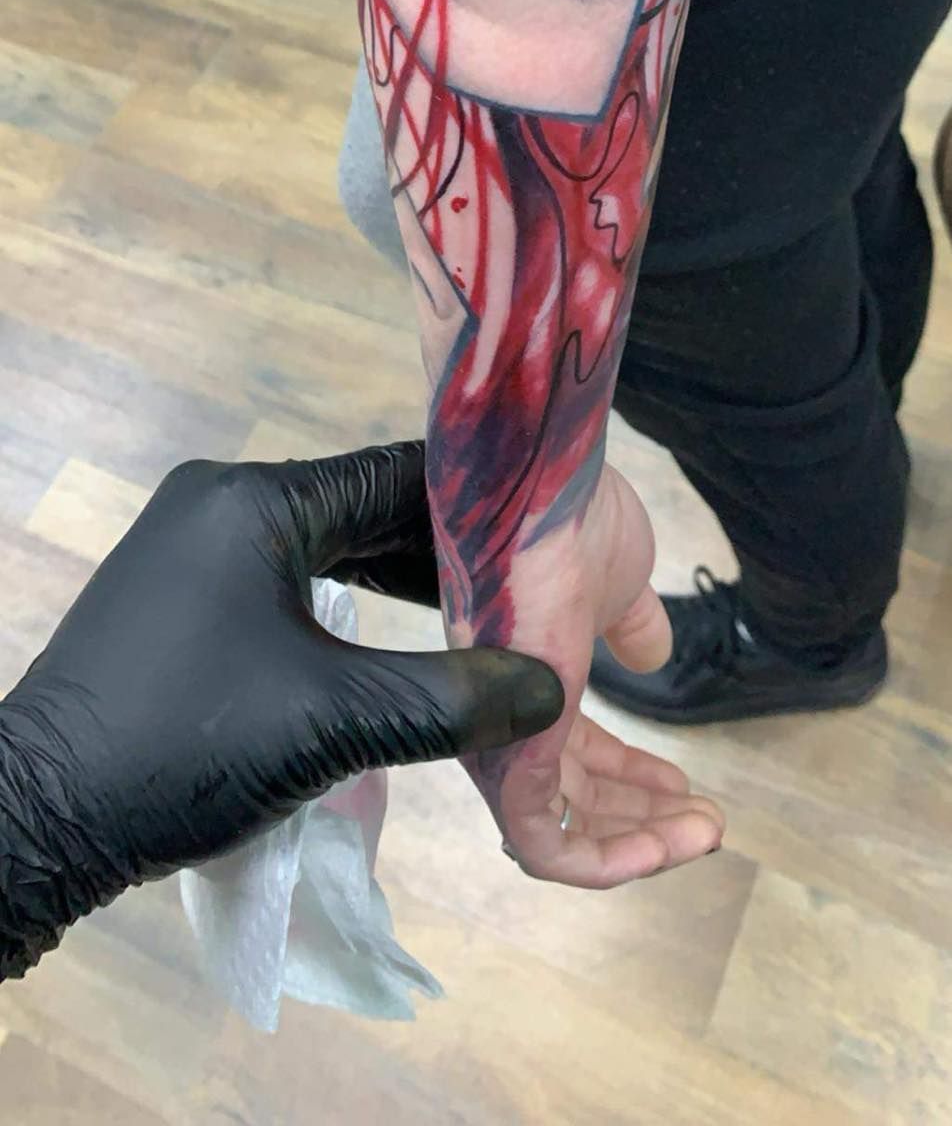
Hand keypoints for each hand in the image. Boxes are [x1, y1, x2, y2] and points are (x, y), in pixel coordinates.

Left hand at [0, 442, 561, 978]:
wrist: (37, 820)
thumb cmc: (184, 749)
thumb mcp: (333, 724)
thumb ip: (451, 697)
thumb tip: (555, 687)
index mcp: (255, 499)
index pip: (398, 475)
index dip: (484, 507)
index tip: (557, 539)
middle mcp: (224, 500)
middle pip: (366, 507)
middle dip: (449, 552)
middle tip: (536, 589)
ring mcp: (197, 546)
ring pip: (330, 545)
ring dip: (402, 582)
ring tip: (486, 620)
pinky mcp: (184, 595)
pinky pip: (290, 579)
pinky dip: (349, 605)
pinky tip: (402, 645)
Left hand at [468, 463, 724, 886]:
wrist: (541, 495)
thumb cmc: (571, 525)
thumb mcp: (621, 584)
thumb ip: (633, 626)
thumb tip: (653, 654)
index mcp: (528, 676)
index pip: (572, 755)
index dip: (632, 778)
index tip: (687, 784)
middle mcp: (505, 714)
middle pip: (571, 800)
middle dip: (644, 819)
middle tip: (709, 822)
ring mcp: (502, 739)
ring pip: (561, 835)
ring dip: (640, 845)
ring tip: (707, 830)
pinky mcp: (510, 758)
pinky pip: (548, 845)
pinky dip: (609, 861)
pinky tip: (667, 847)